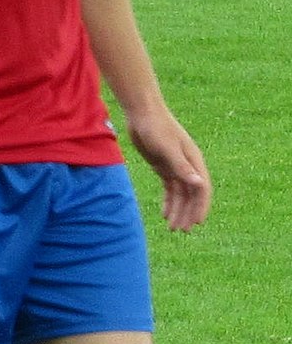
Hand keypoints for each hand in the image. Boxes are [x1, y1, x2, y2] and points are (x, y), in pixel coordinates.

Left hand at [128, 108, 211, 231]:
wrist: (142, 113)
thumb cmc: (156, 127)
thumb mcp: (168, 148)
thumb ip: (182, 167)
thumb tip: (199, 184)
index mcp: (193, 160)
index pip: (202, 188)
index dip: (201, 206)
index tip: (197, 223)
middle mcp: (188, 165)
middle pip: (192, 194)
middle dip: (188, 213)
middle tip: (181, 230)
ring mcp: (176, 166)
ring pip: (181, 194)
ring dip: (178, 210)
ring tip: (172, 228)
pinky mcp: (164, 166)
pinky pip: (170, 188)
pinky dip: (169, 202)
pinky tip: (165, 214)